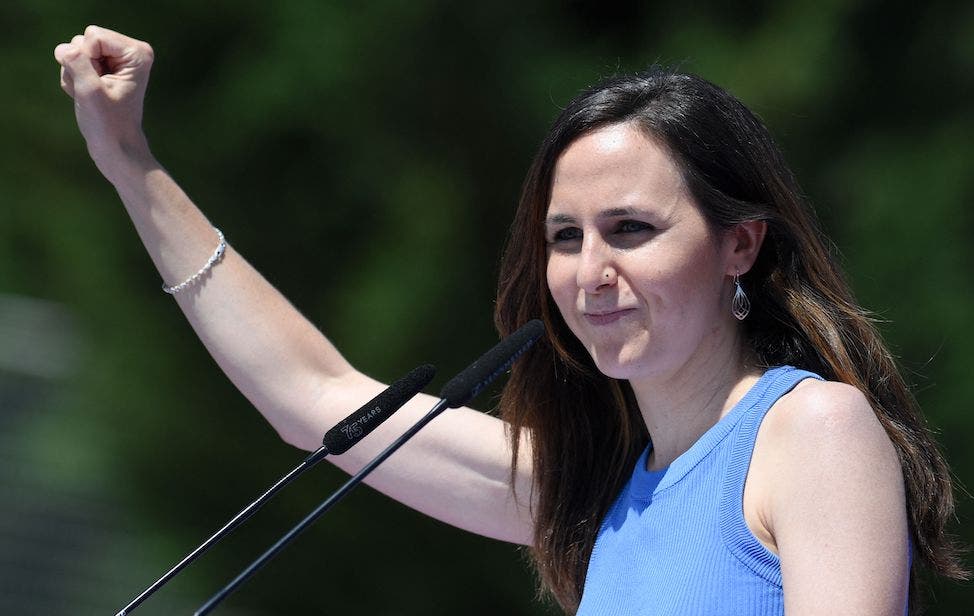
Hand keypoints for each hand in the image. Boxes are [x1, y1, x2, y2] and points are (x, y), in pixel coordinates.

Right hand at [54, 25, 154, 180]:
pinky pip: (72, 62)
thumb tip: (64, 48)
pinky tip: (86, 96)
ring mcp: (115, 60)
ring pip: (74, 51)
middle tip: (94, 92)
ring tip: (90, 96)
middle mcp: (129, 52)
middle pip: (83, 40)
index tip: (100, 84)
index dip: (87, 59)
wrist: (115, 147)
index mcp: (136, 53)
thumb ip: (77, 63)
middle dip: (80, 66)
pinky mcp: (103, 68)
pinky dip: (73, 80)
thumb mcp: (90, 91)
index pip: (93, 36)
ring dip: (74, 75)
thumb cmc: (108, 124)